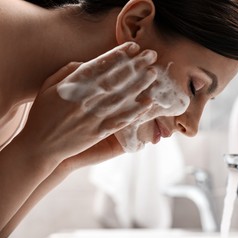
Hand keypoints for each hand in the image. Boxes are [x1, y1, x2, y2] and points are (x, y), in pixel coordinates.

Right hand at [17, 42, 156, 169]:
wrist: (39, 146)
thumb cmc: (43, 114)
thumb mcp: (49, 86)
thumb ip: (69, 72)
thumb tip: (90, 62)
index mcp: (71, 85)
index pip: (99, 66)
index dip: (118, 55)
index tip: (134, 47)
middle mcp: (83, 99)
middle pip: (114, 79)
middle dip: (135, 65)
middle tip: (151, 55)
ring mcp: (92, 116)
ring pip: (120, 97)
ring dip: (139, 84)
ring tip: (153, 73)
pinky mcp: (98, 133)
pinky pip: (120, 120)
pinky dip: (135, 111)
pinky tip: (148, 102)